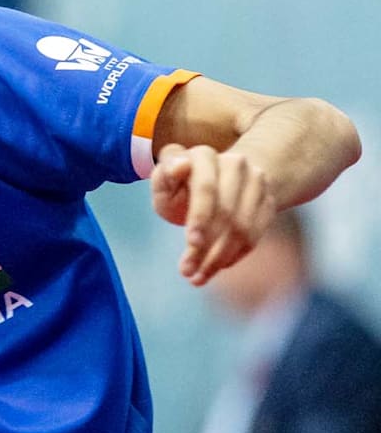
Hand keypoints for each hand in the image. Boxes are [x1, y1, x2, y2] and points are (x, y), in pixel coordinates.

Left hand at [150, 143, 275, 285]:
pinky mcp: (269, 201)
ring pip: (244, 227)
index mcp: (204, 155)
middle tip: (188, 271)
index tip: (192, 243)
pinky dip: (235, 255)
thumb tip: (179, 166)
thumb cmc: (180, 185)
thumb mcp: (164, 182)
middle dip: (207, 246)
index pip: (207, 188)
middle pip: (227, 212)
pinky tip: (216, 268)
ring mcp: (257, 181)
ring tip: (198, 276)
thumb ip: (164, 176)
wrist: (216, 178)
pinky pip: (257, 234)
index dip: (200, 217)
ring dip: (220, 257)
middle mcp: (236, 164)